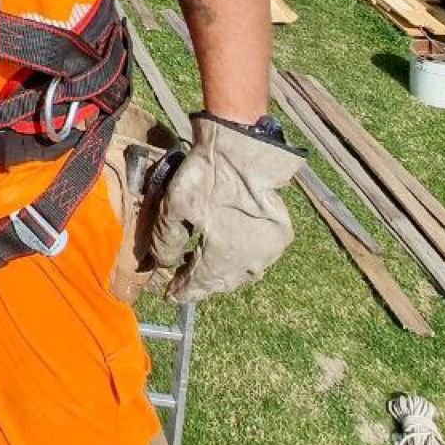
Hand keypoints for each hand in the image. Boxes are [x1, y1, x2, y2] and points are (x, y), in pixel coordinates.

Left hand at [146, 113, 299, 302]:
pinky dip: (242, 260)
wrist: (244, 150)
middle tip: (185, 285)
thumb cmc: (207, 177)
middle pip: (223, 282)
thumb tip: (162, 263)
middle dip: (202, 285)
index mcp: (224, 256)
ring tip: (204, 270)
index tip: (170, 295)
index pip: (200, 283)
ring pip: (244, 273)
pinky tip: (230, 253)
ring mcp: (270, 248)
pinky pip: (259, 258)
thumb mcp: (175, 206)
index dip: (184, 291)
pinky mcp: (282, 233)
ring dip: (223, 275)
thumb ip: (167, 241)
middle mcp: (251, 260)